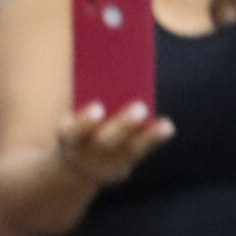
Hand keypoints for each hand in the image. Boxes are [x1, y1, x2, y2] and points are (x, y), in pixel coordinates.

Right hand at [55, 101, 172, 187]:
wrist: (73, 165)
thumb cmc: (76, 128)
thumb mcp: (75, 117)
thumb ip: (89, 97)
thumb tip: (113, 66)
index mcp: (69, 138)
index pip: (74, 132)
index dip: (85, 121)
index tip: (99, 107)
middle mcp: (86, 155)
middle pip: (105, 142)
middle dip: (124, 125)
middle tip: (141, 107)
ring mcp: (104, 165)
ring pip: (128, 151)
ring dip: (148, 138)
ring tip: (166, 125)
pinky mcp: (121, 168)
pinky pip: (138, 153)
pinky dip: (153, 140)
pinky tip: (166, 127)